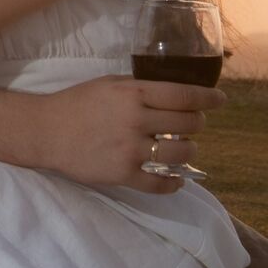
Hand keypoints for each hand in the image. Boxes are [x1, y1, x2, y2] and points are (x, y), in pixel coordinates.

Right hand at [31, 74, 221, 194]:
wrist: (46, 130)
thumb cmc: (78, 102)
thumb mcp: (110, 83)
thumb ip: (140, 88)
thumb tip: (173, 93)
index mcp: (133, 92)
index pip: (184, 94)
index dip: (209, 98)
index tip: (221, 100)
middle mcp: (136, 119)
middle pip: (188, 124)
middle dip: (197, 124)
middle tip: (193, 125)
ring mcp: (130, 148)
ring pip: (180, 154)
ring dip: (189, 153)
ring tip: (183, 150)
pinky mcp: (122, 173)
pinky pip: (159, 183)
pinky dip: (173, 184)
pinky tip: (176, 180)